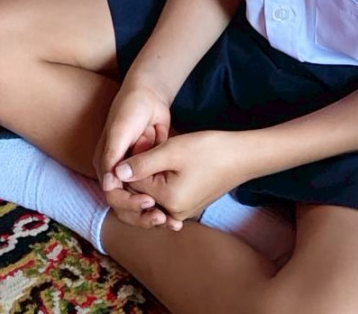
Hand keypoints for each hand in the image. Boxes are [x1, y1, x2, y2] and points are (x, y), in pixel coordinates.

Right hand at [95, 78, 174, 220]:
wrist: (149, 94)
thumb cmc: (130, 109)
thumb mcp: (120, 131)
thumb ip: (112, 156)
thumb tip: (108, 185)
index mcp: (105, 164)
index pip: (113, 195)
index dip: (128, 202)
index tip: (148, 202)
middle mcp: (118, 172)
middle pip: (126, 204)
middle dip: (142, 214)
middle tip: (162, 218)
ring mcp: (135, 172)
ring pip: (141, 202)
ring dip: (153, 214)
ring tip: (171, 222)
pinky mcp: (151, 171)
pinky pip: (155, 193)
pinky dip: (163, 205)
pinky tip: (176, 216)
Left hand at [108, 130, 248, 225]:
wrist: (241, 157)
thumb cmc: (208, 150)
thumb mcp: (171, 151)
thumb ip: (142, 163)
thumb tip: (116, 173)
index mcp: (168, 201)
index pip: (133, 185)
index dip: (131, 162)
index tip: (142, 144)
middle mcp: (174, 213)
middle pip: (142, 193)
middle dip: (140, 172)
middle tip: (153, 150)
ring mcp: (183, 212)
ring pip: (154, 194)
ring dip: (152, 177)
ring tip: (163, 156)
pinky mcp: (189, 206)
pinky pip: (166, 197)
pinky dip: (163, 183)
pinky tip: (170, 166)